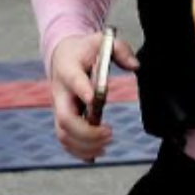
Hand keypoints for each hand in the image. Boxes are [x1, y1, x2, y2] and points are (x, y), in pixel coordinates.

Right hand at [50, 32, 139, 162]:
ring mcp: (59, 108)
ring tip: (106, 144)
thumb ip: (120, 49)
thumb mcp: (102, 41)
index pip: (72, 80)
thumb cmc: (85, 50)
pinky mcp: (62, 119)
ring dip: (84, 145)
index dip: (82, 90)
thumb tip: (135, 66)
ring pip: (63, 134)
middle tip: (110, 132)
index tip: (94, 99)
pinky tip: (96, 153)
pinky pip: (65, 140)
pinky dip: (78, 151)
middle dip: (87, 131)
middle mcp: (60, 92)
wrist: (62, 55)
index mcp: (68, 69)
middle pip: (65, 118)